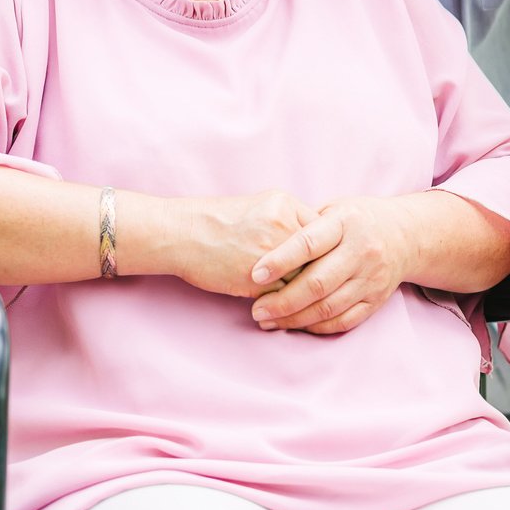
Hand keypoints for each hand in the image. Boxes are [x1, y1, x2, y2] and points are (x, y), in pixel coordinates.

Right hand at [166, 190, 318, 298]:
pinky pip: (284, 295)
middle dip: (321, 272)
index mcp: (286, 205)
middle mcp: (283, 225)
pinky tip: (284, 304)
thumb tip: (319, 242)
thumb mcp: (262, 206)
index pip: (324, 233)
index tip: (325, 262)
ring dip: (305, 290)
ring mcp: (271, 252)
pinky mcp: (258, 279)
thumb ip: (291, 220)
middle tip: (326, 284)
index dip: (326, 251)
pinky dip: (286, 302)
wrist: (182, 233)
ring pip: (304, 278)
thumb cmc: (220, 221)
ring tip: (307, 298)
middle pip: (320, 256)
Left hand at [248, 196, 417, 334]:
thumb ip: (304, 225)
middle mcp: (362, 251)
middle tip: (257, 309)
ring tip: (268, 320)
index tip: (255, 274)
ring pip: (328, 307)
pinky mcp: (376, 299)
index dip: (280, 260)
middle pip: (318, 283)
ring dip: (294, 319)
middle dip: (282, 301)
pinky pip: (343, 321)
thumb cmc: (357, 220)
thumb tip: (263, 245)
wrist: (406, 235)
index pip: (309, 243)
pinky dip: (316, 327)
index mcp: (346, 222)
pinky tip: (296, 325)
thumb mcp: (333, 209)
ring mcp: (371, 278)